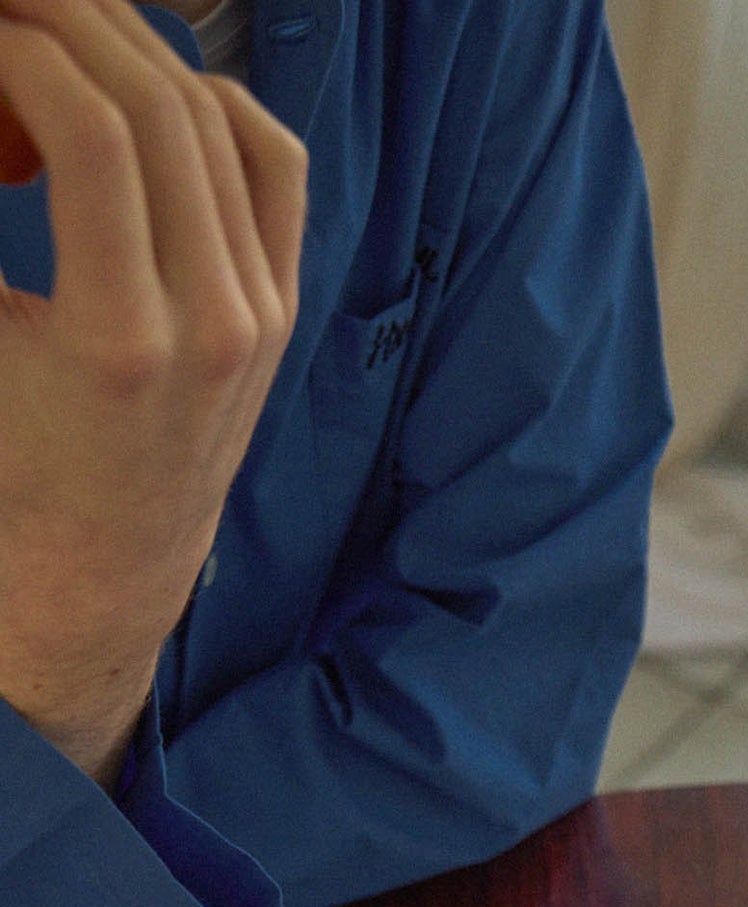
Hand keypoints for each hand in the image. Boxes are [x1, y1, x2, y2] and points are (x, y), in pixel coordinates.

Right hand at [0, 0, 306, 784]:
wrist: (102, 569)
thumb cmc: (17, 468)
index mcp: (121, 339)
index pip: (95, 129)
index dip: (27, 49)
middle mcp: (213, 323)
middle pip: (158, 108)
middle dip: (73, 27)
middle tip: (16, 15)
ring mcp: (259, 315)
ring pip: (215, 122)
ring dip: (132, 51)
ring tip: (61, 38)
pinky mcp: (280, 310)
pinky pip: (272, 166)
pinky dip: (216, 103)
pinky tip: (155, 90)